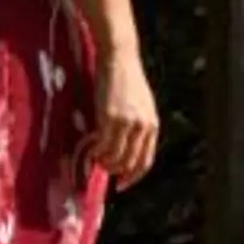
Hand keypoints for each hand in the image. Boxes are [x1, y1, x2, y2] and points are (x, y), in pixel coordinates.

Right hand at [89, 47, 160, 187]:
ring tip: (96, 159)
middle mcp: (143, 127)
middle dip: (115, 171)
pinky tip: (90, 149)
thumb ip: (136, 127)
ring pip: (116, 158)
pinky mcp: (110, 118)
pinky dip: (96, 152)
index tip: (122, 185)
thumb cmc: (127, 81)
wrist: (119, 58)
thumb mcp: (140, 106)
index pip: (146, 162)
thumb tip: (124, 151)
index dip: (133, 177)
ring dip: (104, 163)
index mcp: (153, 125)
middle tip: (102, 169)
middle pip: (130, 163)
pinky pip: (103, 145)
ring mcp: (127, 123)